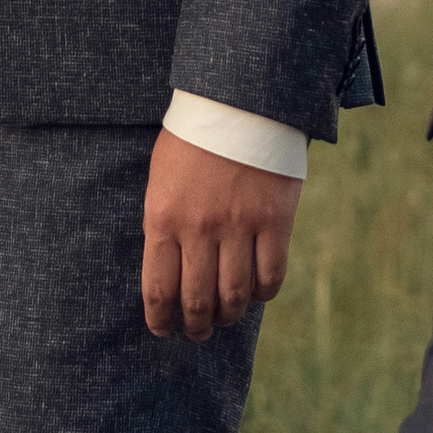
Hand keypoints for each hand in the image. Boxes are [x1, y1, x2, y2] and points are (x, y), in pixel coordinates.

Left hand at [142, 131, 300, 340]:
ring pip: (234, 297)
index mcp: (163, 218)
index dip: (160, 319)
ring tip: (225, 316)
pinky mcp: (274, 221)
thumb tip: (168, 274)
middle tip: (197, 331)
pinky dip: (262, 294)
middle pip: (197, 301)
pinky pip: (270, 277)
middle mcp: (199, 228)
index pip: (158, 289)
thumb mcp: (161, 181)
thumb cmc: (192, 140)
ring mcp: (239, 226)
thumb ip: (163, 226)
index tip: (164, 329)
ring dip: (228, 316)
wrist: (239, 101)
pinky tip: (255, 292)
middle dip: (195, 326)